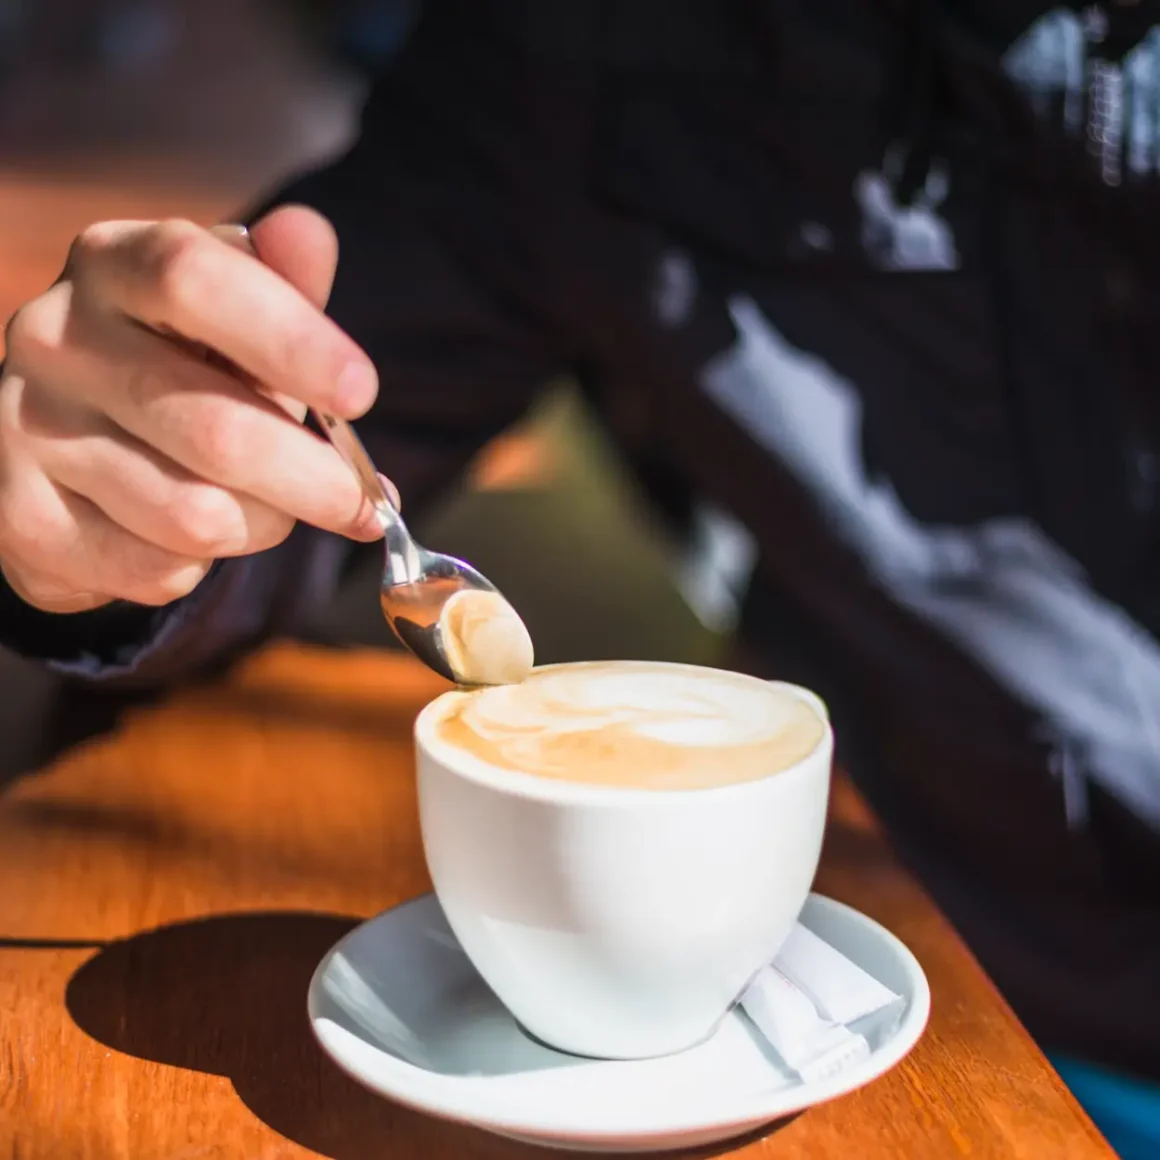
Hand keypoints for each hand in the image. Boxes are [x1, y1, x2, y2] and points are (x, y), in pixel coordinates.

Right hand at [0, 205, 389, 612]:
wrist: (75, 430)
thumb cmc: (184, 359)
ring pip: (196, 517)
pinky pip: (155, 569)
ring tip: (267, 506)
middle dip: (316, 482)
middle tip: (364, 503)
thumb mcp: (240, 310)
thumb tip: (309, 235)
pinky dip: (201, 567)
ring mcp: (27, 428)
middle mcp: (56, 337)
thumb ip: (284, 286)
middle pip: (216, 430)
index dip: (291, 341)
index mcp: (115, 264)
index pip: (193, 280)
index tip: (361, 394)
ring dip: (263, 527)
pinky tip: (193, 535)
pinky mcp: (20, 516)